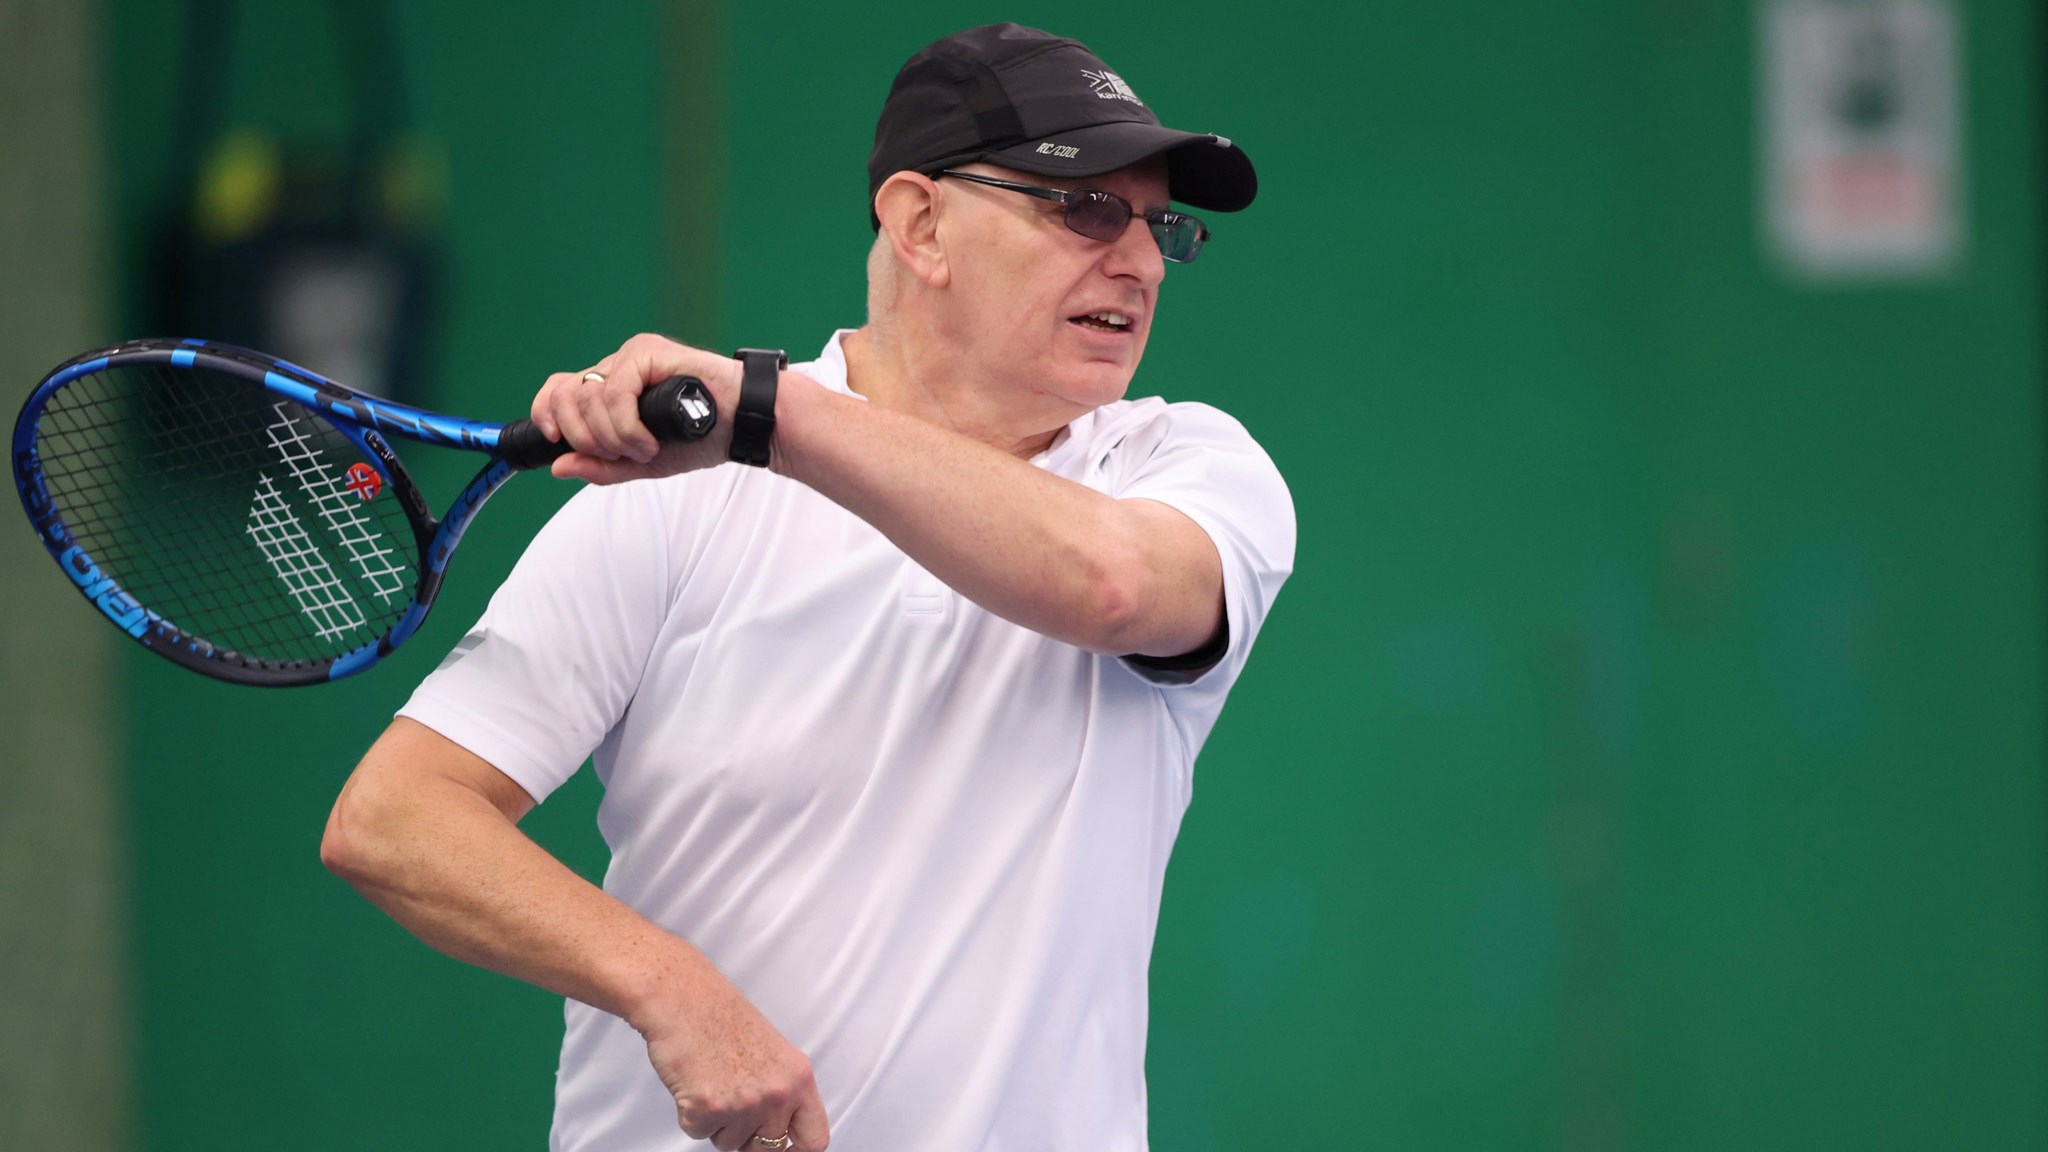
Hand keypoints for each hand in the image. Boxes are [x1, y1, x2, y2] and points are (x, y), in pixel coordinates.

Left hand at [530, 333, 745, 484]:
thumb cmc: (699, 438)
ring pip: (587, 398)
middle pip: (564, 395)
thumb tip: (558, 466)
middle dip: (583, 437)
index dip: (546, 415)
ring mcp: (630, 358)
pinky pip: (615, 394)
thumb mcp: (641, 464)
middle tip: (617, 454)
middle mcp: (615, 369)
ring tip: (644, 448)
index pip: (557, 391)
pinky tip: (650, 439)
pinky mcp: (648, 352)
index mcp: (610, 389)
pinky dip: (627, 427)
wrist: (741, 425)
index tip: (556, 442)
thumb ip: (601, 467)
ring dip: (612, 437)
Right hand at [636, 971, 830, 1150]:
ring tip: (712, 1081)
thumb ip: (782, 1091)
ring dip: (716, 1122)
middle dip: (748, 1137)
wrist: (683, 998)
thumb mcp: (773, 1053)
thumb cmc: (720, 1016)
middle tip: (732, 1103)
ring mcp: (744, 1105)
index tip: (784, 1151)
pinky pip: (698, 1133)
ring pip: (728, 1143)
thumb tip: (780, 1129)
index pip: (814, 1138)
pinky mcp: (708, 1110)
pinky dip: (691, 1115)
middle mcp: (777, 1094)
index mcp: (798, 1078)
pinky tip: (694, 1082)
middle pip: (766, 1149)